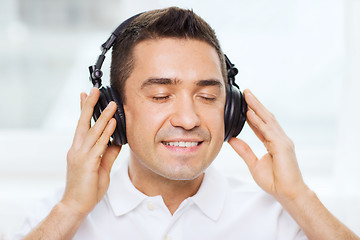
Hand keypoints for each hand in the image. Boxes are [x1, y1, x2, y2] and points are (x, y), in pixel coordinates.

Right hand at [61, 87, 120, 215]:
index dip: (84, 110)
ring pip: (92, 131)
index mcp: (78, 149)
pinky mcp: (87, 163)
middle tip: (94, 90)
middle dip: (89, 105)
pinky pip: (99, 145)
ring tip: (112, 104)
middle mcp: (77, 149)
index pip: (81, 125)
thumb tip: (117, 140)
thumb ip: (108, 153)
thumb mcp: (100, 167)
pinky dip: (106, 133)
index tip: (85, 95)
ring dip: (103, 116)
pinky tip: (113, 123)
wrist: (76, 205)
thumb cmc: (87, 187)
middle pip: (83, 123)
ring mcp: (81, 155)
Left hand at [228, 89, 307, 202]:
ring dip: (257, 107)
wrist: (288, 193)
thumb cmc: (275, 181)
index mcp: (274, 142)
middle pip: (266, 117)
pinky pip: (268, 131)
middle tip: (246, 92)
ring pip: (268, 120)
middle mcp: (279, 139)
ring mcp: (282, 141)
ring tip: (247, 96)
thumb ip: (244, 151)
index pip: (261, 124)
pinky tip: (250, 113)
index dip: (252, 113)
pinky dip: (259, 121)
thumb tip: (232, 139)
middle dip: (255, 104)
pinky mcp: (282, 146)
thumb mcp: (254, 164)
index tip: (244, 104)